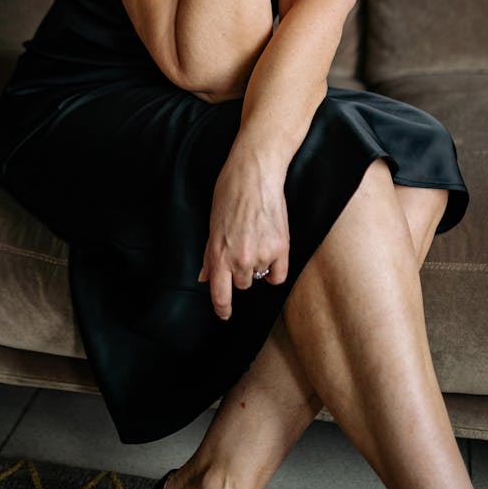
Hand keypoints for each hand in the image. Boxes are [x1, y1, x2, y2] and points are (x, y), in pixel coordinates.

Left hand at [198, 150, 289, 319]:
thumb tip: (206, 276)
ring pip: (259, 277)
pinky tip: (272, 252)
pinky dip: (275, 269)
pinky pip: (278, 275)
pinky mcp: (281, 249)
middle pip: (242, 284)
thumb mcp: (212, 224)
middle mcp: (240, 260)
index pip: (220, 295)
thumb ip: (210, 254)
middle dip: (240, 271)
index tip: (225, 314)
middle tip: (243, 246)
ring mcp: (261, 256)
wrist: (255, 174)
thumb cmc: (230, 193)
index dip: (222, 309)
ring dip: (258, 265)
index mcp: (219, 254)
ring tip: (257, 237)